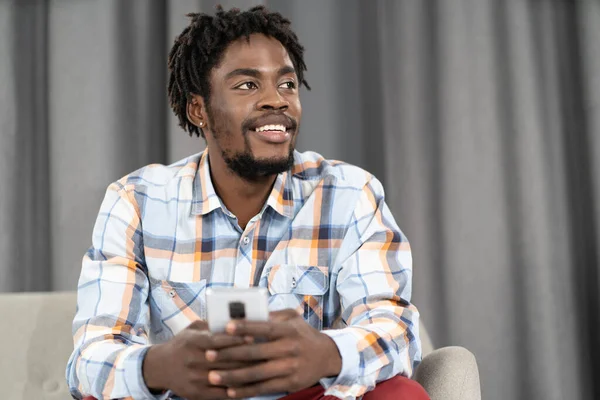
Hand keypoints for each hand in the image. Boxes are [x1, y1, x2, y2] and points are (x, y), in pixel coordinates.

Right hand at [142, 320, 254, 399]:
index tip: (252, 337)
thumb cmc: (183, 344)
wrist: (160, 367)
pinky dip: (236, 390)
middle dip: (246, 357)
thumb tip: (236, 320)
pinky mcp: (196, 394)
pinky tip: (250, 385)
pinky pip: (220, 394)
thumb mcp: (193, 329)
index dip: (235, 339)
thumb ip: (212, 325)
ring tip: (263, 369)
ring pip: (225, 377)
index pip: (216, 341)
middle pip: (224, 360)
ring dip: (245, 374)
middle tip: (265, 353)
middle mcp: (192, 361)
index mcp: (192, 342)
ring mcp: (194, 379)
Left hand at [204, 309, 341, 398]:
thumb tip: (247, 312)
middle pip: (255, 353)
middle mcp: (289, 349)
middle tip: (208, 354)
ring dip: (232, 376)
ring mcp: (289, 368)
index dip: (245, 327)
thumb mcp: (292, 319)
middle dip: (229, 354)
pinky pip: (263, 388)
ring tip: (212, 376)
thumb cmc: (303, 334)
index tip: (226, 327)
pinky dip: (245, 391)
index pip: (264, 327)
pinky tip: (229, 391)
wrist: (327, 356)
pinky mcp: (289, 383)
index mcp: (288, 330)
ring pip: (256, 374)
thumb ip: (272, 316)